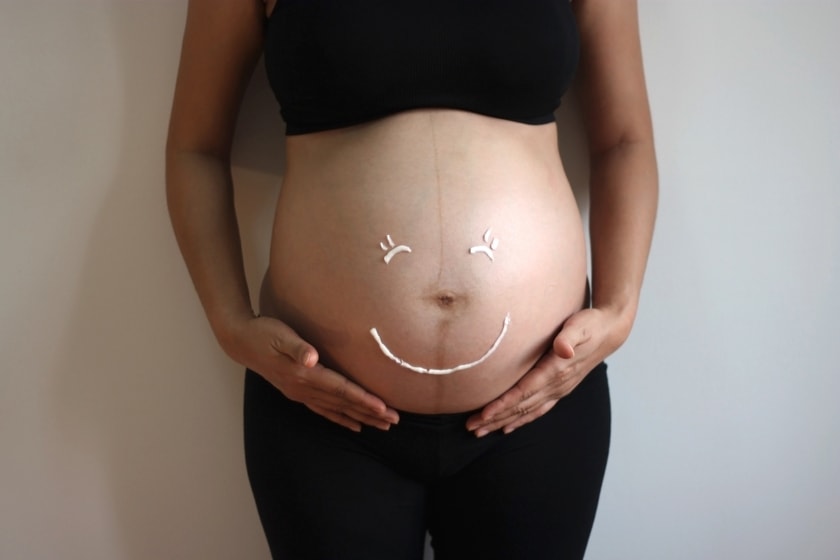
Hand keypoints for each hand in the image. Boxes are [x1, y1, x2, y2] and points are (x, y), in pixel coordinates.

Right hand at [221, 315, 398, 431]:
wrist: (241, 341)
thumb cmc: (263, 333)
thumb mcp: (280, 335)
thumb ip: (297, 347)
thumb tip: (310, 357)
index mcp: (304, 375)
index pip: (341, 390)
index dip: (363, 399)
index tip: (383, 407)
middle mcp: (304, 389)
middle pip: (343, 404)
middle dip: (370, 413)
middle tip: (394, 421)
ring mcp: (300, 394)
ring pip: (337, 410)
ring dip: (360, 418)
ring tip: (382, 426)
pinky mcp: (298, 393)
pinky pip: (324, 410)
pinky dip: (341, 418)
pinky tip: (353, 424)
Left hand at [466, 307, 629, 436]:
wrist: (609, 331)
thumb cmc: (590, 324)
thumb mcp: (580, 325)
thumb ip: (570, 337)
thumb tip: (563, 349)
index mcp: (555, 371)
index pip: (523, 392)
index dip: (502, 404)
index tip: (483, 414)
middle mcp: (556, 385)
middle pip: (520, 407)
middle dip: (495, 418)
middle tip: (471, 428)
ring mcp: (558, 390)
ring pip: (526, 412)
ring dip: (503, 422)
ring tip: (481, 432)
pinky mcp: (558, 389)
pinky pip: (537, 410)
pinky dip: (521, 420)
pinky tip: (507, 427)